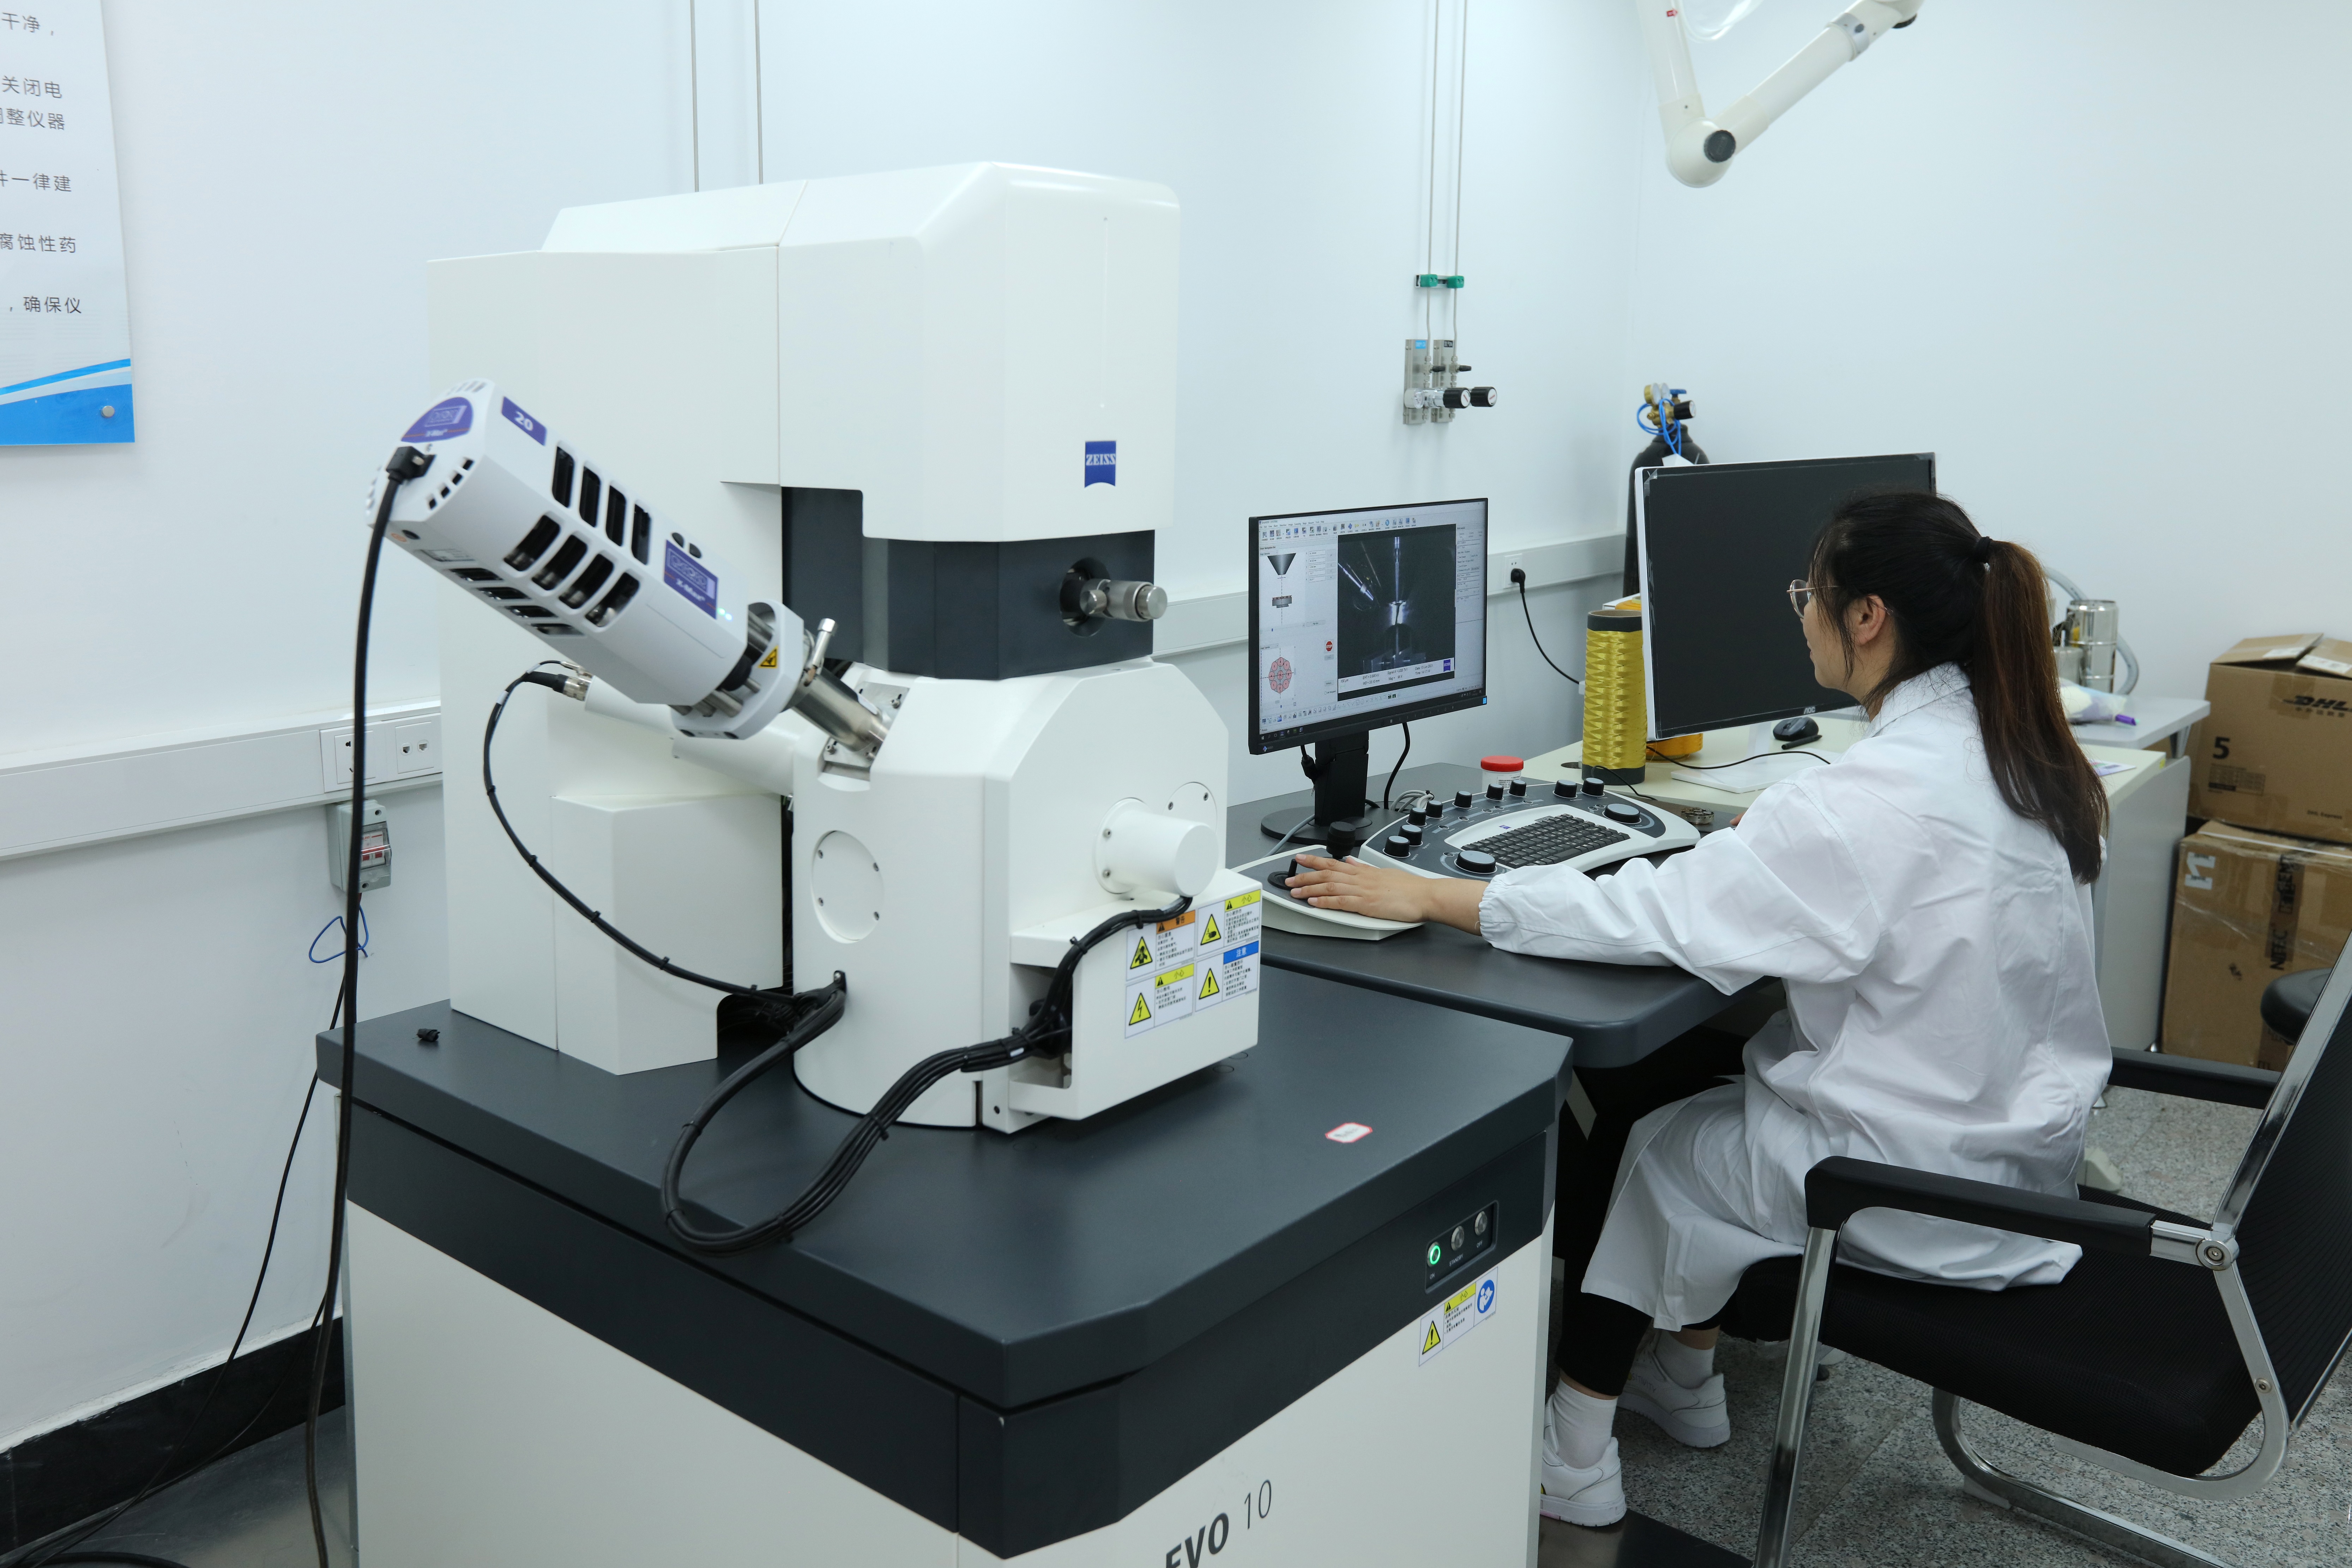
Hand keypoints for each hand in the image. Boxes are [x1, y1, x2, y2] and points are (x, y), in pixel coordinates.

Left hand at [1283, 854, 1486, 931]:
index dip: (1314, 861)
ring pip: (1330, 887)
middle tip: (1288, 878)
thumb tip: (1351, 862)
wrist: (1425, 895)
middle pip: (1327, 874)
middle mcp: (1360, 879)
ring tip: (1294, 891)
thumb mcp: (1384, 872)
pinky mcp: (1367, 905)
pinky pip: (1341, 902)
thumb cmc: (1409, 887)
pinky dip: (1325, 902)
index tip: (1300, 859)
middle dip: (1305, 875)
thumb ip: (1365, 868)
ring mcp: (1363, 891)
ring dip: (1310, 889)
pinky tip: (1313, 902)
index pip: (1334, 863)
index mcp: (1364, 871)